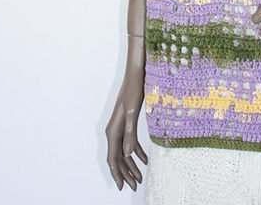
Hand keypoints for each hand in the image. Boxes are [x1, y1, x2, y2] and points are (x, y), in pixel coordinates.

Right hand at [105, 67, 147, 190]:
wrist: (136, 73)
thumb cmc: (134, 89)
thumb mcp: (133, 112)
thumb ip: (130, 133)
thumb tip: (126, 154)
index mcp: (113, 130)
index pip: (113, 158)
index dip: (118, 174)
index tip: (123, 187)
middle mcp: (115, 130)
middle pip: (119, 158)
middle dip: (127, 173)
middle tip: (136, 186)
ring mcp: (121, 126)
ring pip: (125, 152)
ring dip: (132, 165)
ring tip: (141, 177)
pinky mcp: (129, 122)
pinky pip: (131, 142)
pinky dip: (137, 152)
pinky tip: (147, 159)